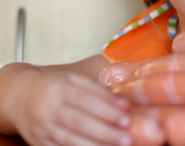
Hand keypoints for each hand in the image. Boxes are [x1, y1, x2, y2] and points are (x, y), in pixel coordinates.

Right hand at [7, 70, 131, 145]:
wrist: (20, 97)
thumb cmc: (55, 87)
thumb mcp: (73, 80)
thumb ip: (97, 90)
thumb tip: (123, 102)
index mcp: (59, 89)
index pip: (86, 99)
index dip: (107, 109)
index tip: (126, 116)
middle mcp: (49, 109)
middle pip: (79, 122)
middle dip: (105, 131)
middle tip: (127, 137)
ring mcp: (42, 128)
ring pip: (70, 140)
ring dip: (96, 145)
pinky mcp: (39, 143)